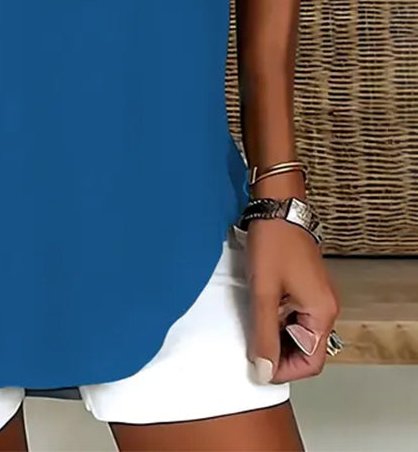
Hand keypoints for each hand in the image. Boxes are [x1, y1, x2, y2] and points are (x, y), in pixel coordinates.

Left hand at [245, 218, 339, 383]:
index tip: (258, 367)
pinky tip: (258, 310)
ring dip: (276, 336)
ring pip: (298, 333)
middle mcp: (325, 307)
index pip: (311, 362)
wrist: (277, 207)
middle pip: (306, 349)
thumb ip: (263, 334)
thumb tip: (263, 370)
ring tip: (252, 326)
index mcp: (322, 312)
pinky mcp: (305, 286)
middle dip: (279, 354)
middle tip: (251, 347)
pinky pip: (294, 315)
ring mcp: (316, 296)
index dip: (284, 370)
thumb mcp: (264, 293)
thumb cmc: (273, 242)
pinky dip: (277, 319)